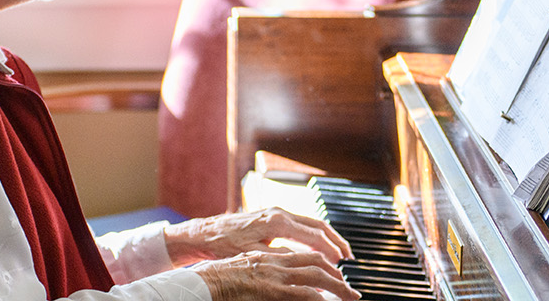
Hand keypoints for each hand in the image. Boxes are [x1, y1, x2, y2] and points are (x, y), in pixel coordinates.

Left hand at [165, 208, 352, 265]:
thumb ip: (279, 256)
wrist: (203, 233)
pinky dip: (313, 234)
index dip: (330, 250)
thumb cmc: (223, 244)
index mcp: (276, 222)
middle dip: (336, 240)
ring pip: (310, 222)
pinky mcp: (270, 216)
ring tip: (338, 251)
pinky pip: (300, 223)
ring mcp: (275, 212)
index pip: (314, 235)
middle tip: (349, 256)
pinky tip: (316, 245)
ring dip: (327, 236)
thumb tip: (301, 261)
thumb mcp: (252, 255)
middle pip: (318, 225)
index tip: (342, 263)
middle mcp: (278, 213)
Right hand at [197, 251, 359, 300]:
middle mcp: (273, 260)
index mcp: (267, 254)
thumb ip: (264, 270)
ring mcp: (272, 275)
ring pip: (314, 276)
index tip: (338, 270)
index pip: (304, 252)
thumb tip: (278, 282)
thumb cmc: (215, 279)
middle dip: (337, 274)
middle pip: (315, 262)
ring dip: (335, 287)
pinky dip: (318, 297)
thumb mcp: (243, 267)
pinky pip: (302, 293)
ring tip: (349, 297)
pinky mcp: (270, 291)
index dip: (325, 260)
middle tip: (351, 289)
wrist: (197, 283)